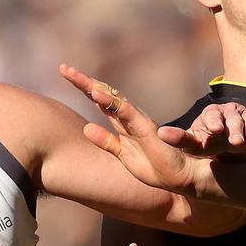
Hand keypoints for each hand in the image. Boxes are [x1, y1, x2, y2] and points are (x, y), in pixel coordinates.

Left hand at [60, 63, 198, 192]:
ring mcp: (137, 121)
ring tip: (75, 76)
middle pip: (104, 94)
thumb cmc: (155, 167)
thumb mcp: (123, 155)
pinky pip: (126, 112)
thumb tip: (86, 128)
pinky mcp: (146, 129)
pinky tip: (97, 94)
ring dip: (94, 87)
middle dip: (83, 82)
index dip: (84, 88)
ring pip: (113, 98)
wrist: (181, 177)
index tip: (65, 75)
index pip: (101, 101)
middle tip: (63, 69)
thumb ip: (106, 142)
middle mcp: (129, 118)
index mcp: (123, 123)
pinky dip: (111, 102)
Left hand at [158, 101, 245, 160]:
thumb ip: (179, 139)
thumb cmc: (208, 144)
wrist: (229, 146)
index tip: (216, 130)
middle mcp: (231, 111)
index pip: (213, 115)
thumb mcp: (194, 144)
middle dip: (235, 129)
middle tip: (235, 142)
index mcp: (212, 114)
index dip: (215, 121)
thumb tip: (159, 134)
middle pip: (234, 118)